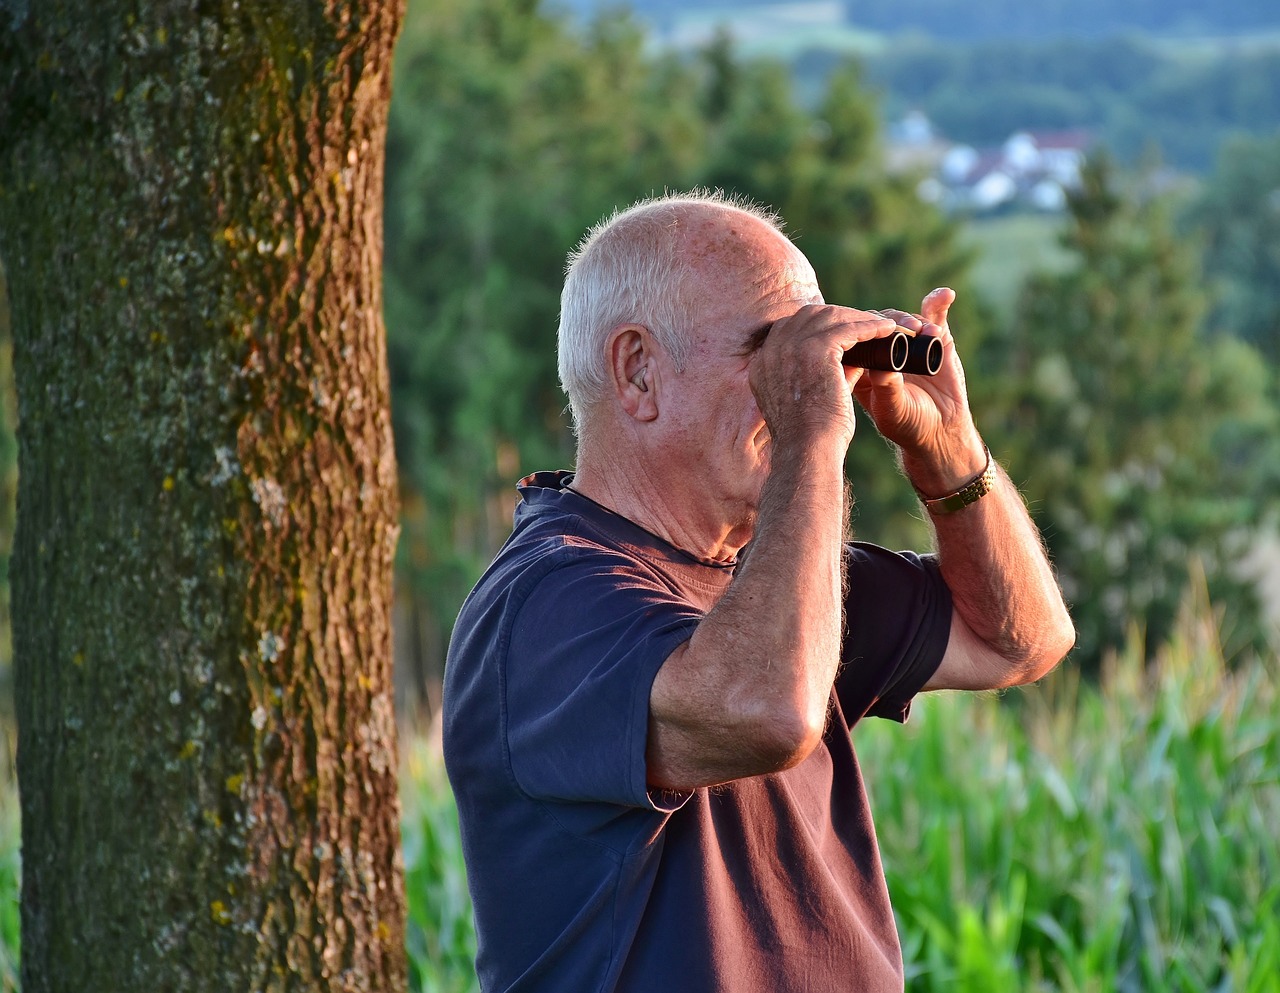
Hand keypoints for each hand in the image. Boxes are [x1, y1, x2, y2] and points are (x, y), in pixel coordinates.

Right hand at [749, 304, 898, 452]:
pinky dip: (870, 326)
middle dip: (841, 316)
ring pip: (830, 317)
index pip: (791, 329)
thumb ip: (827, 375)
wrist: (808, 453)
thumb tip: (855, 358)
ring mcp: (790, 348)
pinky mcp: (815, 350)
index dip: (819, 326)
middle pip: (810, 316)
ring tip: (883, 325)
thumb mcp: (810, 400)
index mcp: (763, 365)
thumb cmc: (811, 439)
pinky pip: (848, 327)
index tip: (843, 331)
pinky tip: (888, 330)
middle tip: (867, 324)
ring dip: (859, 318)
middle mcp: (771, 352)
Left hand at [852, 288, 985, 490]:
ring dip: (913, 319)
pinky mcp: (933, 339)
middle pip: (878, 322)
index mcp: (861, 365)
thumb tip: (879, 367)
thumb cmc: (909, 425)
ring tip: (925, 330)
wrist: (940, 430)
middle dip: (892, 322)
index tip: (878, 332)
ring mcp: (907, 342)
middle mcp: (881, 350)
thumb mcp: (893, 411)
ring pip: (903, 318)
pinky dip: (938, 303)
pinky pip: (933, 316)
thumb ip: (886, 389)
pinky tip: (946, 295)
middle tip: (906, 330)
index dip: (864, 329)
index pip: (855, 337)